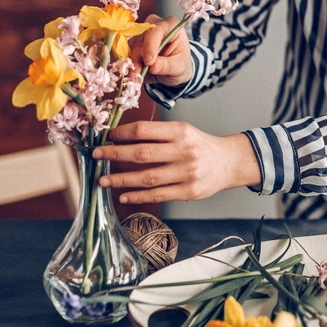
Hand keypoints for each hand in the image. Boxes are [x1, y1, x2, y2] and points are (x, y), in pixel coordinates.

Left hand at [94, 120, 260, 204]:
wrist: (230, 162)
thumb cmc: (200, 146)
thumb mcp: (184, 132)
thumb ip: (158, 134)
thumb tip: (121, 138)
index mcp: (181, 132)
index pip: (145, 130)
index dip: (122, 133)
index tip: (108, 137)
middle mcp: (184, 151)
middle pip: (142, 153)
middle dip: (114, 155)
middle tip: (96, 156)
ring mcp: (186, 173)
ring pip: (146, 177)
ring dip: (120, 180)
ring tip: (102, 181)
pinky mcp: (188, 192)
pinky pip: (157, 194)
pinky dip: (137, 195)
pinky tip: (123, 195)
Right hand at [131, 14, 192, 87]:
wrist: (174, 69)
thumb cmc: (180, 64)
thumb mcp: (179, 67)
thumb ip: (166, 65)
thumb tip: (152, 66)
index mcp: (171, 26)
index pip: (156, 31)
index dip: (150, 46)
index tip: (149, 62)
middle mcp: (155, 26)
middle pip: (141, 38)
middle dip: (138, 56)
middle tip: (138, 73)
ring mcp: (143, 34)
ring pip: (132, 46)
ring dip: (132, 62)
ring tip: (136, 75)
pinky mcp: (134, 43)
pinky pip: (127, 52)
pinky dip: (129, 63)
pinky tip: (132, 73)